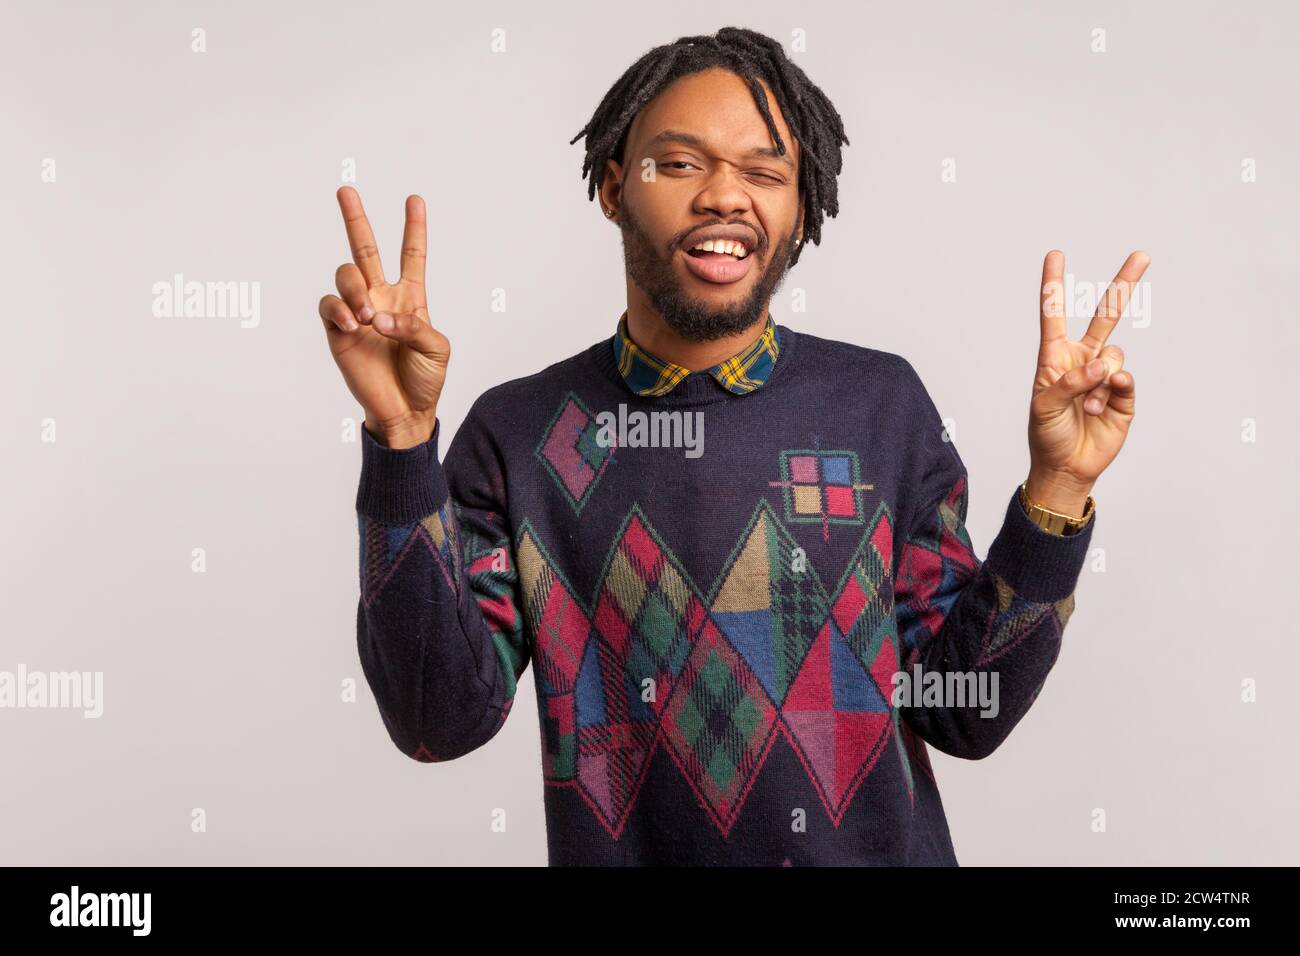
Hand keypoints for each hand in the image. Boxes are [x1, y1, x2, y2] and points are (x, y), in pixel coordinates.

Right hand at [318, 186, 449, 447]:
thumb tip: (379, 318)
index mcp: (411, 298)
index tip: (415, 199)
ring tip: (367, 315)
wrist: (405, 411)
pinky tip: (354, 325)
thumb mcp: (436, 349)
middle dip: (355, 219)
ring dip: (354, 288)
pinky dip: (340, 310)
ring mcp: (358, 312)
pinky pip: (329, 306)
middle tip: (346, 190)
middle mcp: (381, 298)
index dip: (414, 228)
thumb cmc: (425, 379)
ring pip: (345, 275)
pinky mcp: (339, 331)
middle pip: (365, 250)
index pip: (412, 255)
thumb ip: (413, 327)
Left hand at [1026, 249, 1147, 514]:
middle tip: (1142, 255)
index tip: (1055, 255)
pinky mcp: (1124, 394)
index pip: (1054, 315)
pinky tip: (1100, 407)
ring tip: (1084, 407)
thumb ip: (1070, 381)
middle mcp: (1082, 360)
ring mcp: (1105, 376)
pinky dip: (1115, 389)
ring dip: (1099, 381)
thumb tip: (1102, 364)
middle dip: (1123, 285)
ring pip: (1115, 355)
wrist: (1067, 467)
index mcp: (1055, 357)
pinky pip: (1126, 378)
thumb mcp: (1045, 406)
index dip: (1055, 285)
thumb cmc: (1047, 434)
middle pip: (1106, 316)